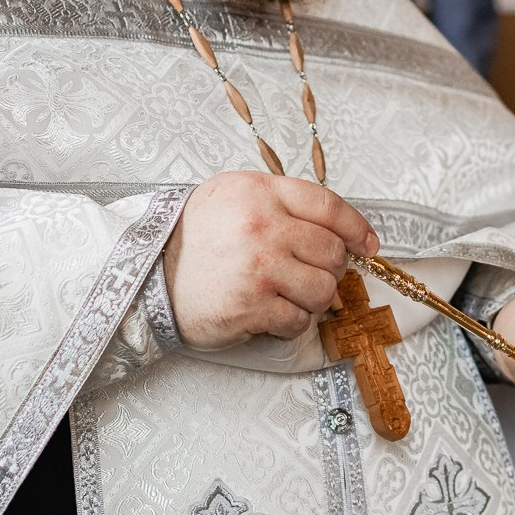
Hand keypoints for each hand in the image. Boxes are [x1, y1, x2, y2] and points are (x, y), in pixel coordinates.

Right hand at [163, 172, 379, 351]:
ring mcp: (259, 267)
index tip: (367, 244)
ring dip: (312, 299)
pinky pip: (299, 320)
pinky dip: (290, 322)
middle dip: (329, 268)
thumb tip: (336, 227)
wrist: (148, 275)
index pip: (329, 206)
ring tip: (287, 295)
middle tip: (307, 273)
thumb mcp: (232, 197)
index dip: (356, 228)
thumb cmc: (194, 237)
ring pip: (323, 290)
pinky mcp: (252, 306)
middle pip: (332, 253)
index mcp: (260, 192)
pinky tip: (268, 312)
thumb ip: (281, 202)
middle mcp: (263, 226)